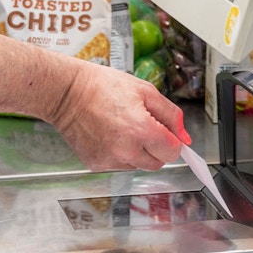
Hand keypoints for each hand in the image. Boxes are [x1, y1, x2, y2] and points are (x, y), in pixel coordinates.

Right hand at [49, 61, 190, 171]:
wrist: (67, 93)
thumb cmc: (102, 86)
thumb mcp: (145, 91)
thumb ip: (171, 115)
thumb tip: (185, 139)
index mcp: (141, 130)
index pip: (173, 151)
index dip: (172, 139)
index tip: (165, 131)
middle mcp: (126, 150)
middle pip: (158, 163)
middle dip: (156, 147)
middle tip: (142, 126)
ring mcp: (110, 160)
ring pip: (138, 165)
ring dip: (138, 152)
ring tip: (122, 128)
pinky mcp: (96, 164)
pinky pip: (119, 165)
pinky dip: (119, 154)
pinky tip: (109, 135)